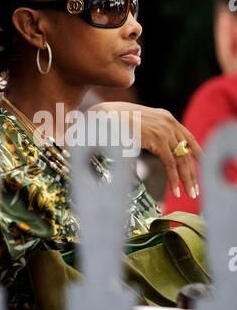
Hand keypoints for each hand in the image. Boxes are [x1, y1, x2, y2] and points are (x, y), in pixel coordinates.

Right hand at [87, 102, 201, 198]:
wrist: (106, 115)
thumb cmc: (117, 121)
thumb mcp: (139, 126)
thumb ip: (149, 136)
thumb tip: (151, 149)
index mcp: (166, 118)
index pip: (188, 136)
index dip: (197, 151)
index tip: (202, 164)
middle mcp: (169, 123)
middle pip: (188, 150)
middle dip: (193, 171)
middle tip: (196, 189)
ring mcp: (165, 131)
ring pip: (182, 159)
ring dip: (187, 178)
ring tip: (190, 194)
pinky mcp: (158, 140)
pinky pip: (171, 163)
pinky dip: (174, 178)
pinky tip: (176, 190)